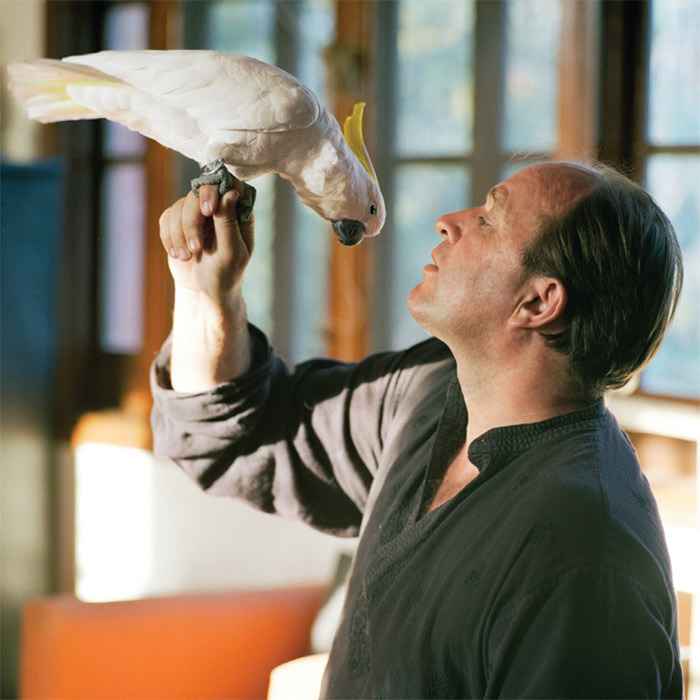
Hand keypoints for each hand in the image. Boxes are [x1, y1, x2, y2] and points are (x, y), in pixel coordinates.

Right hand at [158, 178, 253, 306]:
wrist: (204, 291)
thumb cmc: (225, 274)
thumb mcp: (231, 252)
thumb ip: (229, 223)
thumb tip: (230, 193)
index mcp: (239, 213)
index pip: (229, 184)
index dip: (215, 190)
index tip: (208, 210)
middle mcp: (218, 208)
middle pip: (198, 192)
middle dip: (192, 221)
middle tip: (196, 247)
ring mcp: (197, 213)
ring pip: (180, 206)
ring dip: (180, 234)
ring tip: (188, 256)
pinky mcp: (178, 222)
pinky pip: (166, 217)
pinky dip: (169, 237)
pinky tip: (178, 255)